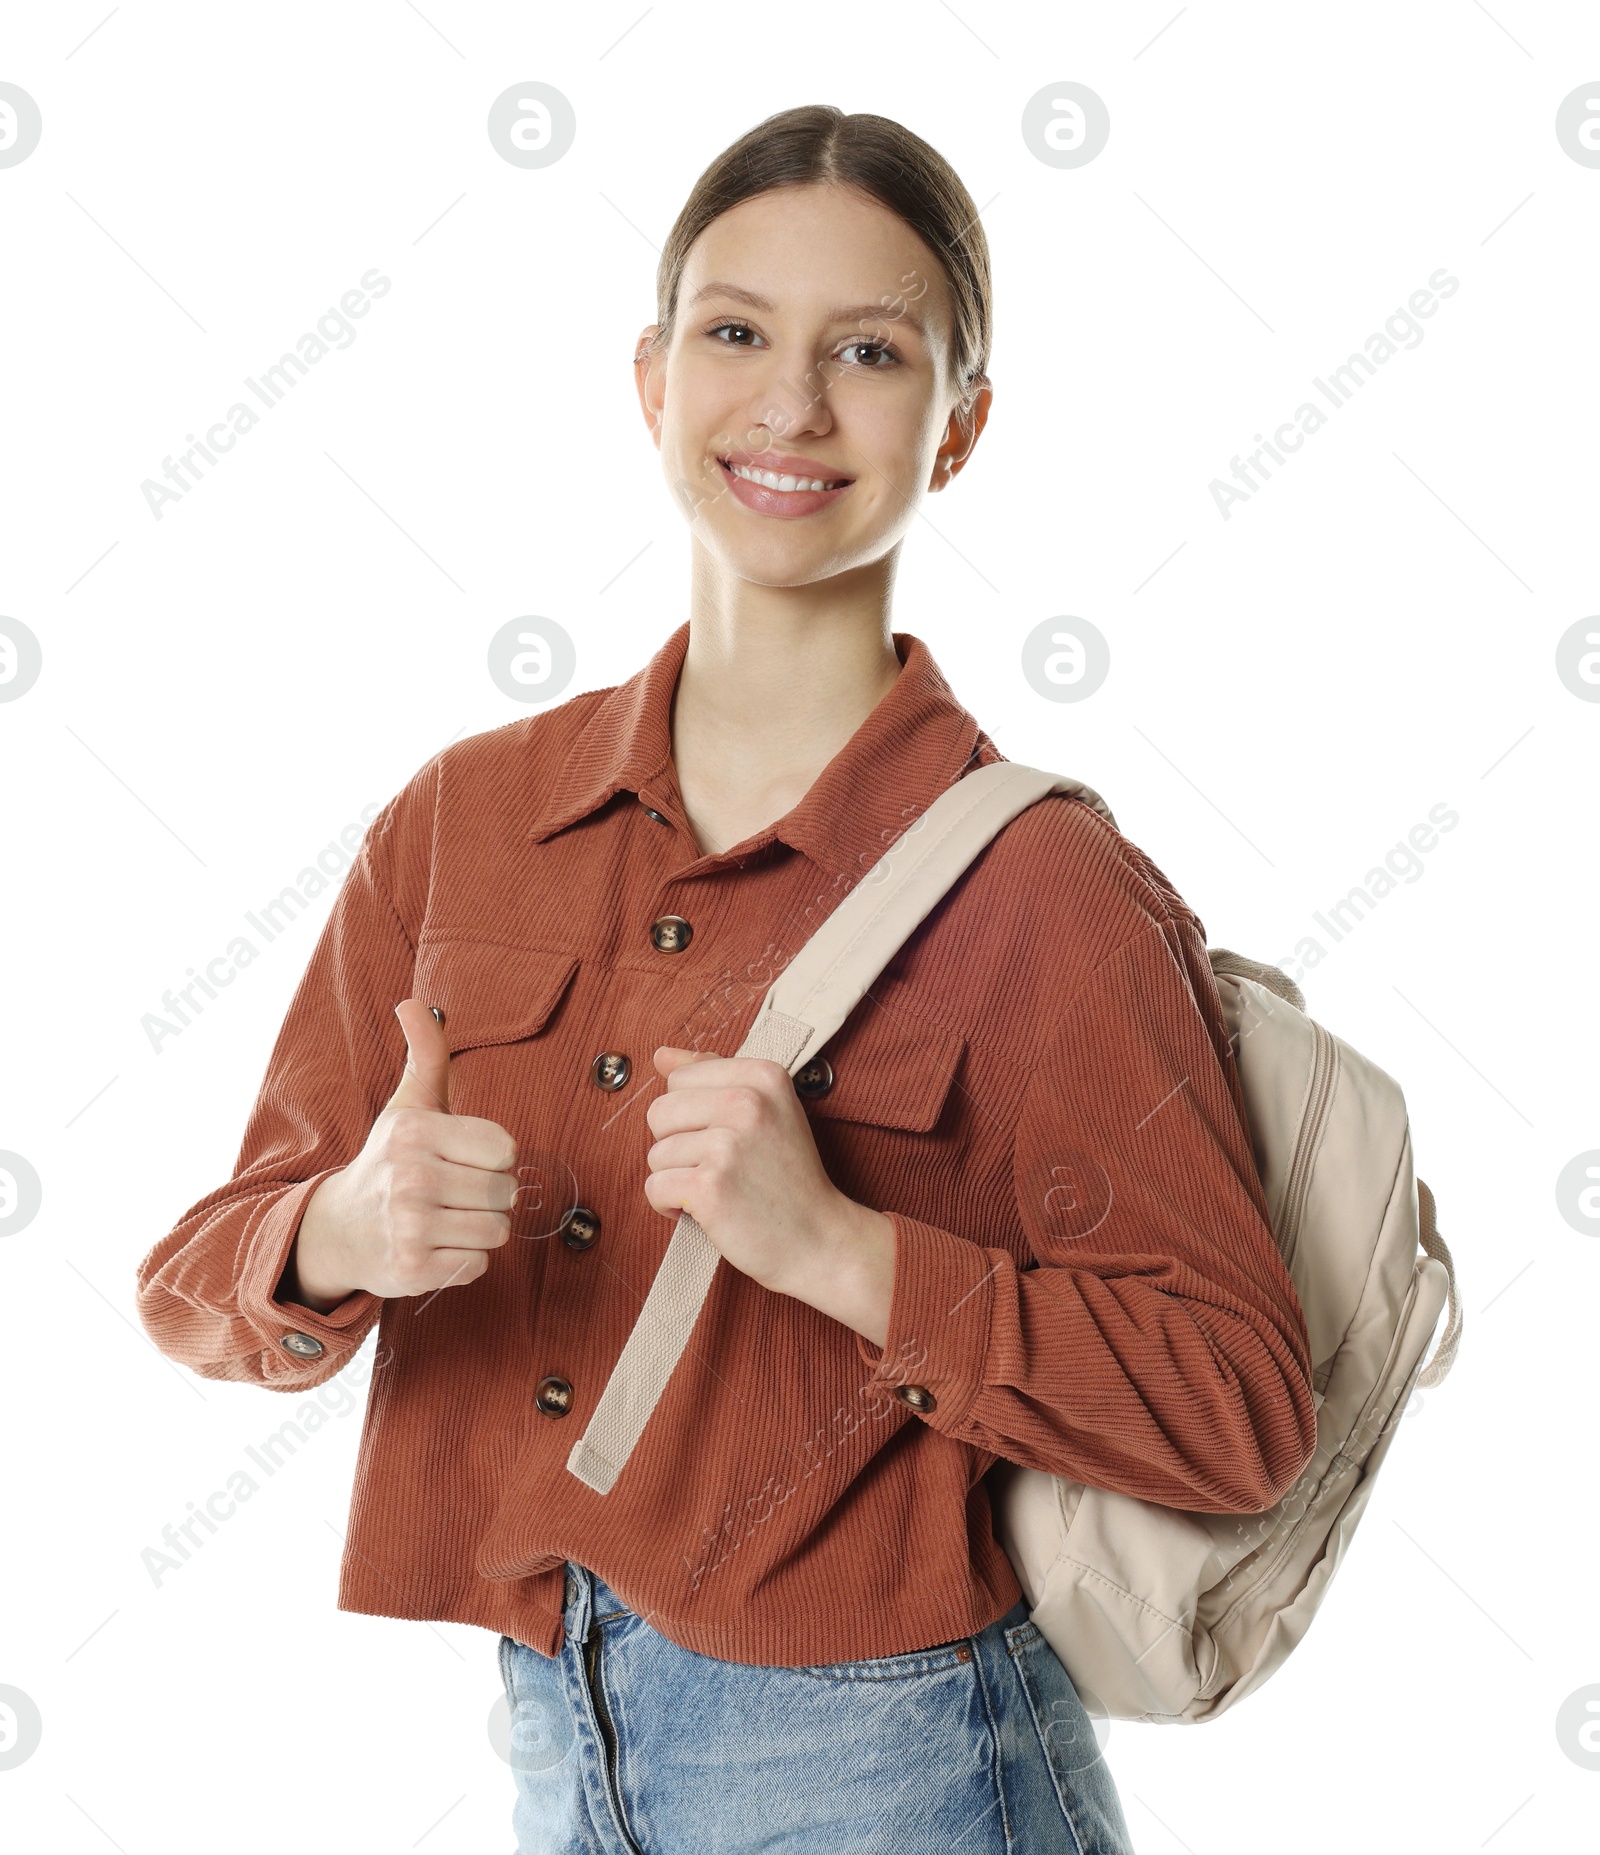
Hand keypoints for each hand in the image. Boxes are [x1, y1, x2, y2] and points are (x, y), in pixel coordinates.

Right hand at [283, 999, 520, 1311]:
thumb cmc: (389, 1161)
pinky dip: (464, 1260)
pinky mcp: (412, 1271)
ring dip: (479, 1229)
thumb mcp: (408, 1105)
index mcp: (415, 1131)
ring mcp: (409, 1227)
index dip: (492, 1158)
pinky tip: (435, 1246)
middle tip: (452, 1192)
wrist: (338, 1230)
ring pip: (497, 1230)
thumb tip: (414, 1003)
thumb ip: (427, 1054)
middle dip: (488, 1195)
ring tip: (445, 1218)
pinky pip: (478, 1265)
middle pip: (505, 1192)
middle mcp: (410, 1177)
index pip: (506, 1150)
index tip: (461, 1158)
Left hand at [644, 1046, 895, 1343]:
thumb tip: (662, 1055)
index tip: (725, 1137)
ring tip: (718, 1189)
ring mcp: (728, 1145)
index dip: (692, 1114)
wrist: (820, 1240)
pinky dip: (670, 1206)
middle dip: (677, 1145)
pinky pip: (655, 1187)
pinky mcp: (710, 1186)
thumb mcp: (767, 1111)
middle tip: (718, 1166)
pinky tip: (704, 1210)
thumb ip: (714, 1076)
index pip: (681, 1078)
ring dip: (677, 1179)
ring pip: (656, 1154)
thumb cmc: (789, 1178)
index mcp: (763, 1076)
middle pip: (660, 1112)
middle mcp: (747, 1103)